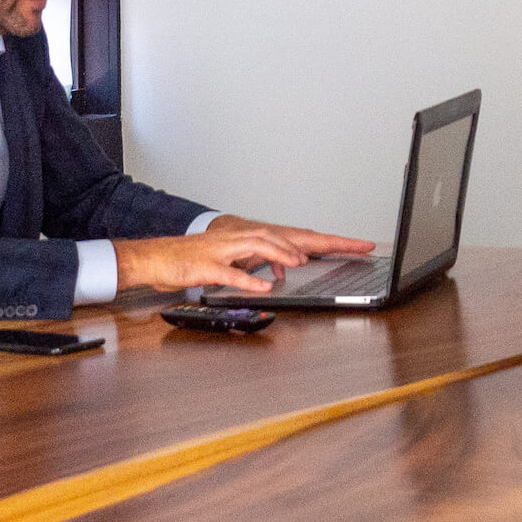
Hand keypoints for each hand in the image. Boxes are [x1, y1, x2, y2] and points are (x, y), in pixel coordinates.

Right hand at [112, 220, 374, 293]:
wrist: (159, 256)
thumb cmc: (197, 259)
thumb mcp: (237, 260)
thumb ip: (261, 263)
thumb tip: (282, 271)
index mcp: (256, 239)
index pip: (303, 237)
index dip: (334, 241)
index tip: (363, 245)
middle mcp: (245, 238)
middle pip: (290, 235)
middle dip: (324, 241)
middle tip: (354, 246)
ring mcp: (226, 249)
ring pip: (260, 246)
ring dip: (282, 253)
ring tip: (301, 262)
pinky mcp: (207, 265)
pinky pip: (230, 272)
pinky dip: (248, 278)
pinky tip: (265, 285)